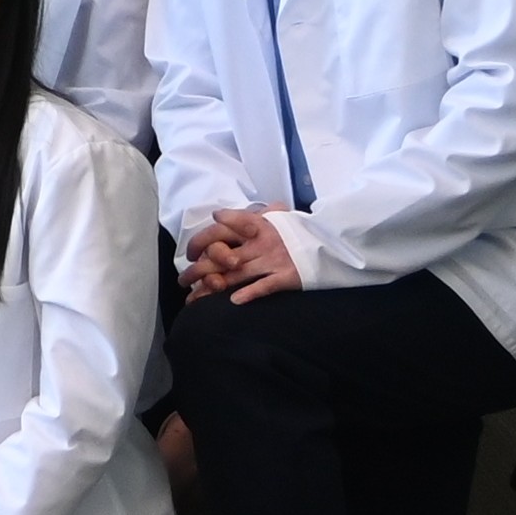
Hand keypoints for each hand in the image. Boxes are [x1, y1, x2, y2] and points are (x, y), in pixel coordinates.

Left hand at [184, 211, 304, 303]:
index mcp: (257, 225)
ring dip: (213, 286)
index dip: (202, 240)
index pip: (222, 228)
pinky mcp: (287, 276)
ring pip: (236, 273)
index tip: (192, 253)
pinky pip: (265, 285)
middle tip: (183, 280)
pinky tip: (233, 301)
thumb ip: (251, 216)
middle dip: (199, 269)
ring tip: (194, 297)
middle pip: (222, 255)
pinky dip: (249, 293)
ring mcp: (274, 259)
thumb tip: (219, 214)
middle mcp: (262, 242)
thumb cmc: (299, 232)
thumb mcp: (276, 216)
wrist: (332, 244)